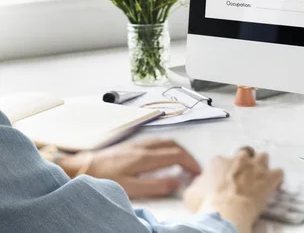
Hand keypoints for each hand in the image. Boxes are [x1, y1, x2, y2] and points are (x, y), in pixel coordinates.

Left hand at [61, 139, 200, 198]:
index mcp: (146, 156)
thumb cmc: (103, 178)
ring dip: (178, 150)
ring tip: (182, 161)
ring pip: (165, 141)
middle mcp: (144, 147)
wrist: (80, 167)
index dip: (190, 163)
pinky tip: (163, 156)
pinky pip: (156, 142)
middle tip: (193, 167)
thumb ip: (155, 185)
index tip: (197, 172)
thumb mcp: (130, 188)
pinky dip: (167, 147)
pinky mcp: (130, 145)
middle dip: (187, 155)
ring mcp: (137, 144)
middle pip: (174, 145)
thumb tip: (176, 182)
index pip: (177, 155)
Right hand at [183, 147, 282, 232]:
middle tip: (243, 177)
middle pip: (245, 154)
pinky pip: (278, 173)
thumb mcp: (191, 193)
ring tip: (260, 177)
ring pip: (263, 157)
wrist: (226, 212)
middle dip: (245, 163)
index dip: (225, 171)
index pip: (223, 160)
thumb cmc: (206, 204)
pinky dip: (277, 179)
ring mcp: (255, 166)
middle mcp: (238, 158)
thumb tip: (200, 182)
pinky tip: (274, 186)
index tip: (225, 181)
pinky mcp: (268, 177)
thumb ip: (198, 182)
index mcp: (219, 161)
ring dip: (262, 165)